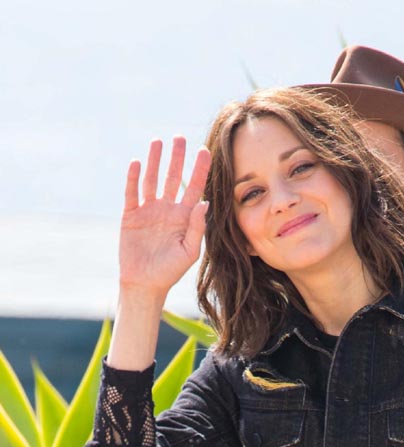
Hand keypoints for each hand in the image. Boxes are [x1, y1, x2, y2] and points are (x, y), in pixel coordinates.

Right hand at [119, 136, 211, 296]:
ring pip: (152, 180)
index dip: (200, 170)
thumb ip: (197, 228)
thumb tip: (205, 203)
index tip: (205, 150)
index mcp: (184, 217)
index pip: (194, 188)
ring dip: (154, 161)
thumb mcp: (189, 251)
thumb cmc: (170, 271)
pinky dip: (133, 178)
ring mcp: (148, 211)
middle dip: (177, 158)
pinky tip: (136, 163)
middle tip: (180, 137)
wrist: (144, 283)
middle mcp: (167, 209)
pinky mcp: (131, 215)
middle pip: (173, 178)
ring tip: (158, 142)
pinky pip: (132, 193)